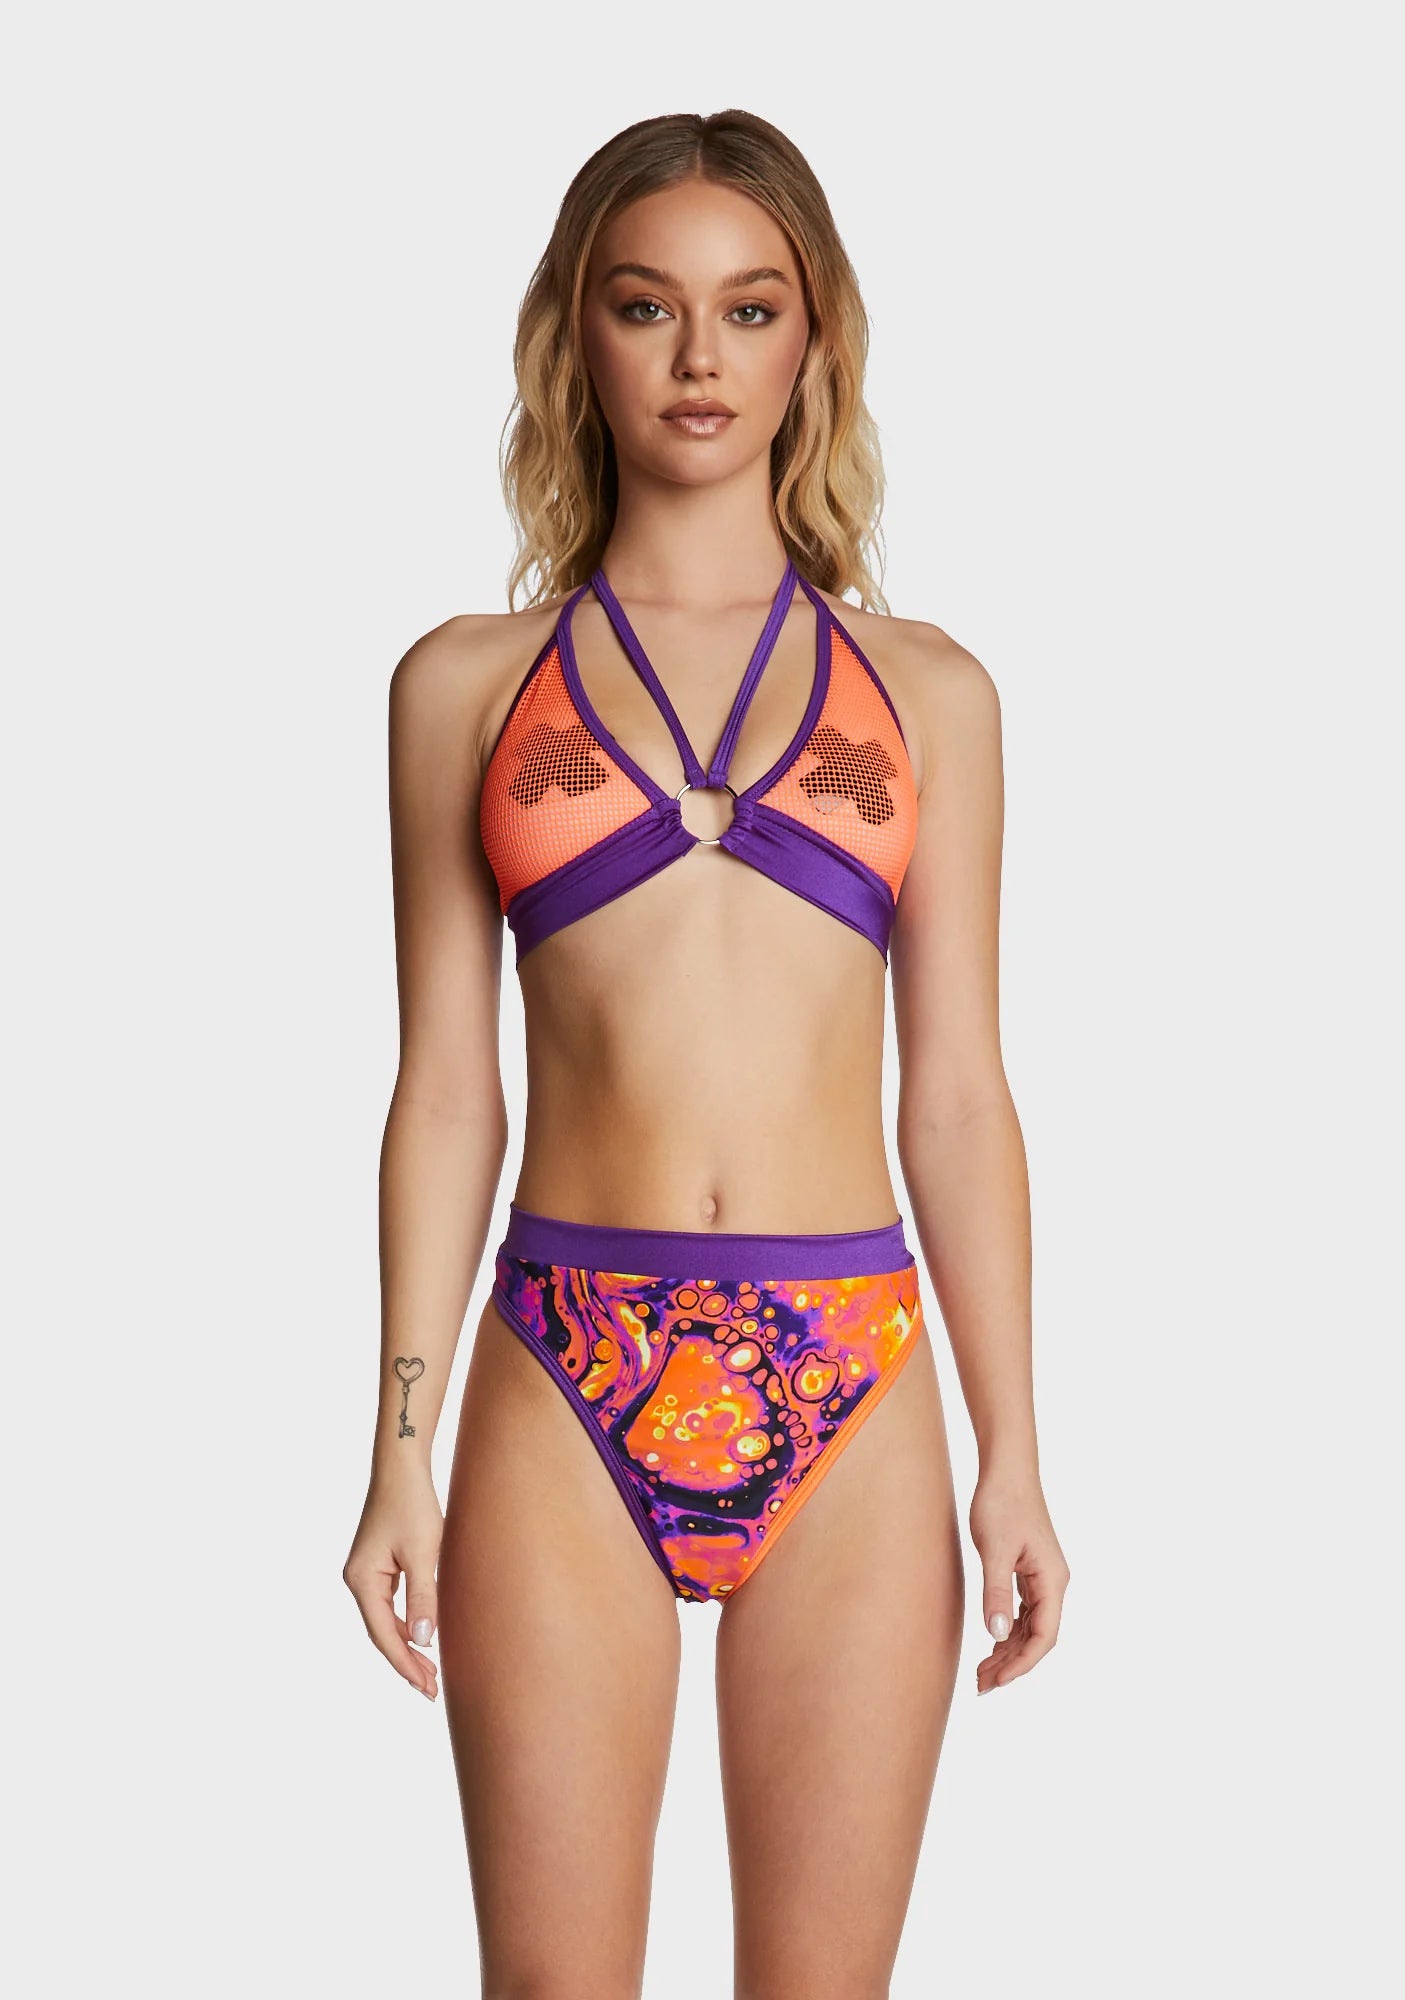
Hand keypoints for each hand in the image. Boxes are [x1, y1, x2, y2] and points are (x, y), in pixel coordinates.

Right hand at [343, 1463, 443, 1699]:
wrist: (402, 1467)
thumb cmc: (413, 1504)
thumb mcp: (424, 1552)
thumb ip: (424, 1597)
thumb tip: (424, 1642)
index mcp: (362, 1580)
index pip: (384, 1635)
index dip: (405, 1664)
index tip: (426, 1687)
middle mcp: (358, 1580)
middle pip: (381, 1632)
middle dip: (406, 1661)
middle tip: (432, 1689)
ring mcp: (366, 1573)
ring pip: (386, 1621)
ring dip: (407, 1644)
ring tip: (431, 1671)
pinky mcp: (378, 1565)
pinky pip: (390, 1605)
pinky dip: (407, 1623)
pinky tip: (424, 1636)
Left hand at [969, 1471, 1068, 1693]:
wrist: (1005, 1469)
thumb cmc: (1001, 1503)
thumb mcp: (994, 1550)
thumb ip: (996, 1593)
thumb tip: (997, 1635)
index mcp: (1052, 1579)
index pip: (1045, 1635)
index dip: (1022, 1662)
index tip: (998, 1681)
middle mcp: (1053, 1582)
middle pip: (1038, 1636)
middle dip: (1012, 1663)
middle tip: (981, 1685)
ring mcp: (1042, 1576)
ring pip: (1030, 1626)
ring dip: (1008, 1650)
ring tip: (981, 1673)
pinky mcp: (1028, 1570)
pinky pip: (1023, 1611)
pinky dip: (1007, 1630)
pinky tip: (991, 1642)